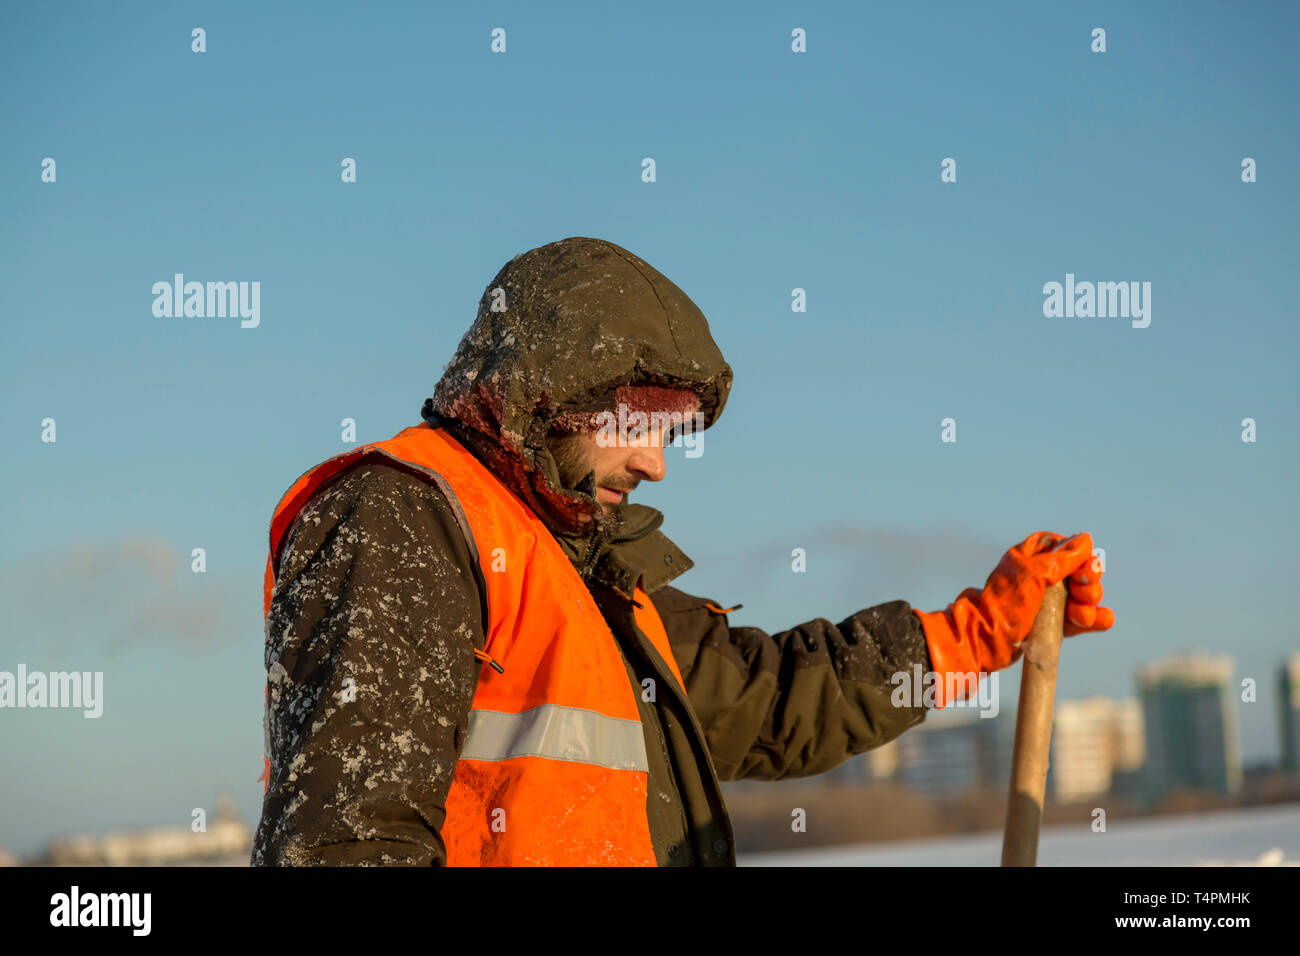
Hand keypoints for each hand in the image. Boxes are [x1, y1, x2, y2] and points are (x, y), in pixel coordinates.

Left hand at [913, 531, 1114, 705]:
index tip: (1084, 571)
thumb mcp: (1033, 575)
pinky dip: (1094, 619)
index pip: (1068, 549)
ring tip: (1083, 616)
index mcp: (1032, 556)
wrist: (986, 641)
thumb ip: (1062, 558)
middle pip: (1080, 573)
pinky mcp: (1051, 623)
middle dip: (1088, 584)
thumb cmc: (1005, 604)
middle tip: (1085, 594)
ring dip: (1090, 604)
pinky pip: (1079, 618)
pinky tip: (1104, 620)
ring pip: (1082, 597)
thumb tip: (1086, 540)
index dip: (1082, 559)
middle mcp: (1041, 575)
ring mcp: (1046, 600)